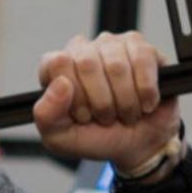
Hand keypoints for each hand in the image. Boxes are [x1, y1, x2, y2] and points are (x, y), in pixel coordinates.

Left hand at [33, 31, 180, 174]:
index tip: (82, 116)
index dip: (73, 96)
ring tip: (125, 113)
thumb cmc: (94, 137)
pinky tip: (145, 104)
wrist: (134, 146)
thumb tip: (60, 83)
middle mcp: (83, 50)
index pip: (56, 64)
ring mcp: (114, 46)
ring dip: (124, 101)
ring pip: (116, 66)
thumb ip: (46, 114)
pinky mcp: (144, 49)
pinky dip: (145, 91)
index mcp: (56, 68)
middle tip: (105, 117)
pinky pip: (143, 61)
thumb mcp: (59, 137)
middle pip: (86, 64)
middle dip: (99, 102)